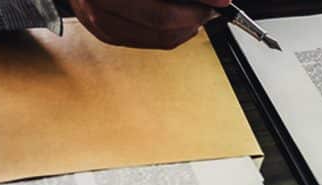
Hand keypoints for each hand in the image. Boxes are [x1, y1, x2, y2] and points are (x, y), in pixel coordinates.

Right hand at [66, 0, 230, 48]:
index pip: (164, 8)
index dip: (200, 0)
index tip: (221, 1)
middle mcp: (100, 2)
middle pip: (162, 22)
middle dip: (195, 17)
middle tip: (210, 9)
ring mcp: (100, 21)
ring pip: (158, 38)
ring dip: (185, 29)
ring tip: (196, 15)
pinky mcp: (105, 34)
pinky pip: (147, 43)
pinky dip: (169, 35)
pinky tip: (178, 24)